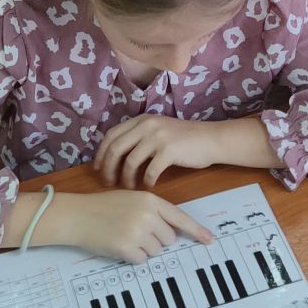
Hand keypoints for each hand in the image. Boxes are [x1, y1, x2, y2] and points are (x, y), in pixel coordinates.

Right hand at [37, 190, 213, 263]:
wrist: (77, 215)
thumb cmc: (102, 207)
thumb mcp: (131, 199)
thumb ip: (152, 211)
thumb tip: (170, 232)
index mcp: (151, 200)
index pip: (180, 218)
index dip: (196, 231)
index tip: (210, 241)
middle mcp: (148, 215)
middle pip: (169, 239)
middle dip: (156, 240)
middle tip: (136, 233)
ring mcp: (138, 232)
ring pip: (156, 251)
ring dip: (143, 249)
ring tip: (124, 236)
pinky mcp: (128, 248)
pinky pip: (141, 260)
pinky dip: (132, 257)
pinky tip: (119, 245)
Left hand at [94, 114, 219, 188]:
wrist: (210, 139)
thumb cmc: (184, 139)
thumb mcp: (158, 131)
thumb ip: (139, 138)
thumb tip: (115, 157)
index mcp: (141, 120)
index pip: (112, 135)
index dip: (101, 153)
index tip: (97, 168)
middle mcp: (147, 125)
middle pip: (116, 148)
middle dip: (108, 168)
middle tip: (108, 182)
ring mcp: (158, 137)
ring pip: (130, 161)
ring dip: (126, 178)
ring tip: (128, 187)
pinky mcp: (169, 150)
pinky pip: (149, 171)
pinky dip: (146, 182)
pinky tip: (148, 186)